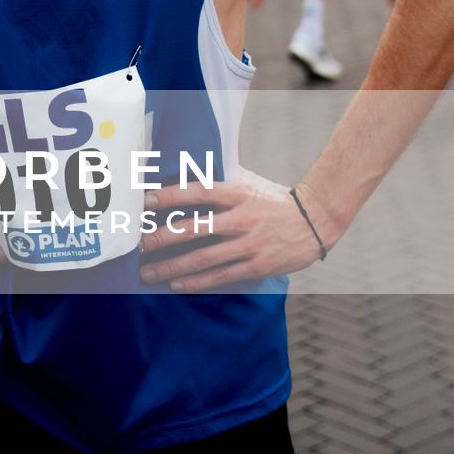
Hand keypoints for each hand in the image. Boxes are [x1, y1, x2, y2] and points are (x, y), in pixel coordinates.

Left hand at [139, 169, 328, 290]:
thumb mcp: (249, 182)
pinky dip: (197, 282)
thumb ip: (221, 179)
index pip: (198, 192)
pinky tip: (177, 284)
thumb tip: (188, 169)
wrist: (315, 221)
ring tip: (148, 272)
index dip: (170, 195)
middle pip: (194, 228)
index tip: (145, 200)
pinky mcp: (257, 265)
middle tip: (138, 245)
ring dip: (172, 266)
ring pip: (203, 258)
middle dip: (162, 238)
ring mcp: (249, 244)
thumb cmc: (275, 199)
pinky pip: (221, 276)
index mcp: (237, 193)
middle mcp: (241, 218)